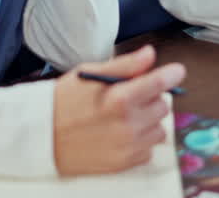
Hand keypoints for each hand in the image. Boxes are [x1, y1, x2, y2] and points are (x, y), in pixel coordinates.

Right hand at [52, 45, 185, 175]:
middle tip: (130, 95)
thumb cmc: (64, 100)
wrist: (41, 136)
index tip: (177, 71)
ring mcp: (127, 147)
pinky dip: (141, 140)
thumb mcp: (90, 74)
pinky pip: (149, 149)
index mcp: (119, 99)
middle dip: (151, 97)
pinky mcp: (124, 163)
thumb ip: (125, 65)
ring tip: (125, 116)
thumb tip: (150, 54)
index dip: (171, 74)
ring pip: (159, 128)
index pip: (159, 84)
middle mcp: (127, 125)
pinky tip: (121, 133)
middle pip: (162, 106)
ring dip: (148, 120)